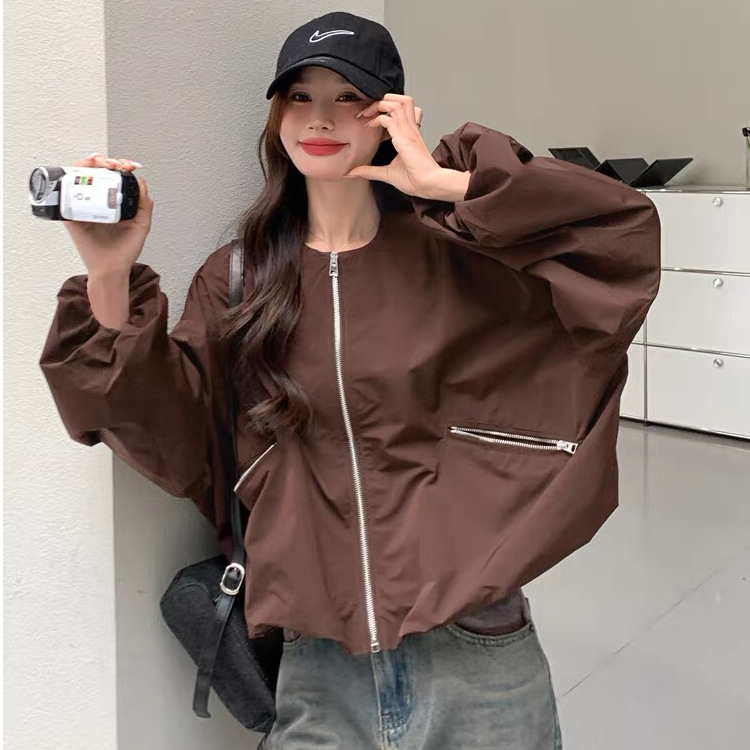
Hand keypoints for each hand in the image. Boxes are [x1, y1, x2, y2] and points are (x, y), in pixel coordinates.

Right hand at [62, 153, 152, 277]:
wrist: (111, 269)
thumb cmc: (124, 251)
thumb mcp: (142, 225)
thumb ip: (145, 205)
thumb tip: (141, 181)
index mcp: (113, 203)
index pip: (112, 177)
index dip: (118, 166)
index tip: (127, 165)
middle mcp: (96, 202)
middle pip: (94, 172)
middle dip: (104, 161)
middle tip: (113, 164)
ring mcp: (82, 206)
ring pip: (79, 177)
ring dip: (87, 164)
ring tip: (98, 163)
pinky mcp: (70, 214)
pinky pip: (65, 192)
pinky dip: (69, 178)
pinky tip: (79, 174)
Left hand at [344, 94, 444, 197]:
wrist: (427, 185)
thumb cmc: (414, 180)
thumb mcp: (387, 174)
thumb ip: (370, 171)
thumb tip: (352, 173)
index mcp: (409, 134)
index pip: (400, 109)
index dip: (384, 109)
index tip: (368, 119)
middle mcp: (410, 129)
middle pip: (400, 99)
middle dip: (382, 100)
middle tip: (367, 112)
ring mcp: (408, 131)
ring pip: (396, 103)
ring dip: (379, 105)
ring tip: (367, 114)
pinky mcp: (404, 137)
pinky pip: (389, 118)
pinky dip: (377, 118)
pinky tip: (370, 126)